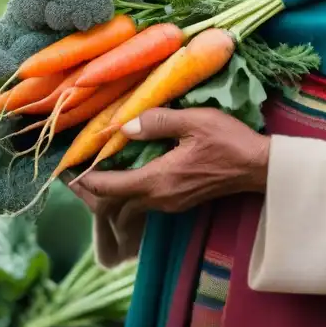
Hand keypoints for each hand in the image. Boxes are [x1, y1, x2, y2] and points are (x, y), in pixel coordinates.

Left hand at [72, 108, 269, 213]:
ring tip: (93, 177)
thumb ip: (157, 121)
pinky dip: (127, 194)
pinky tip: (126, 177)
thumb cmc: (229, 142)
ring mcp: (171, 203)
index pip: (110, 187)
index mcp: (158, 180)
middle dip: (91, 191)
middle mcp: (160, 198)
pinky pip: (144, 203)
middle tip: (72, 176)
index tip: (66, 171)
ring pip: (129, 205)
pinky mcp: (180, 201)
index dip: (85, 181)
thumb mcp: (194, 121)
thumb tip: (125, 125)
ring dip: (109, 195)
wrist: (259, 168)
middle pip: (114, 203)